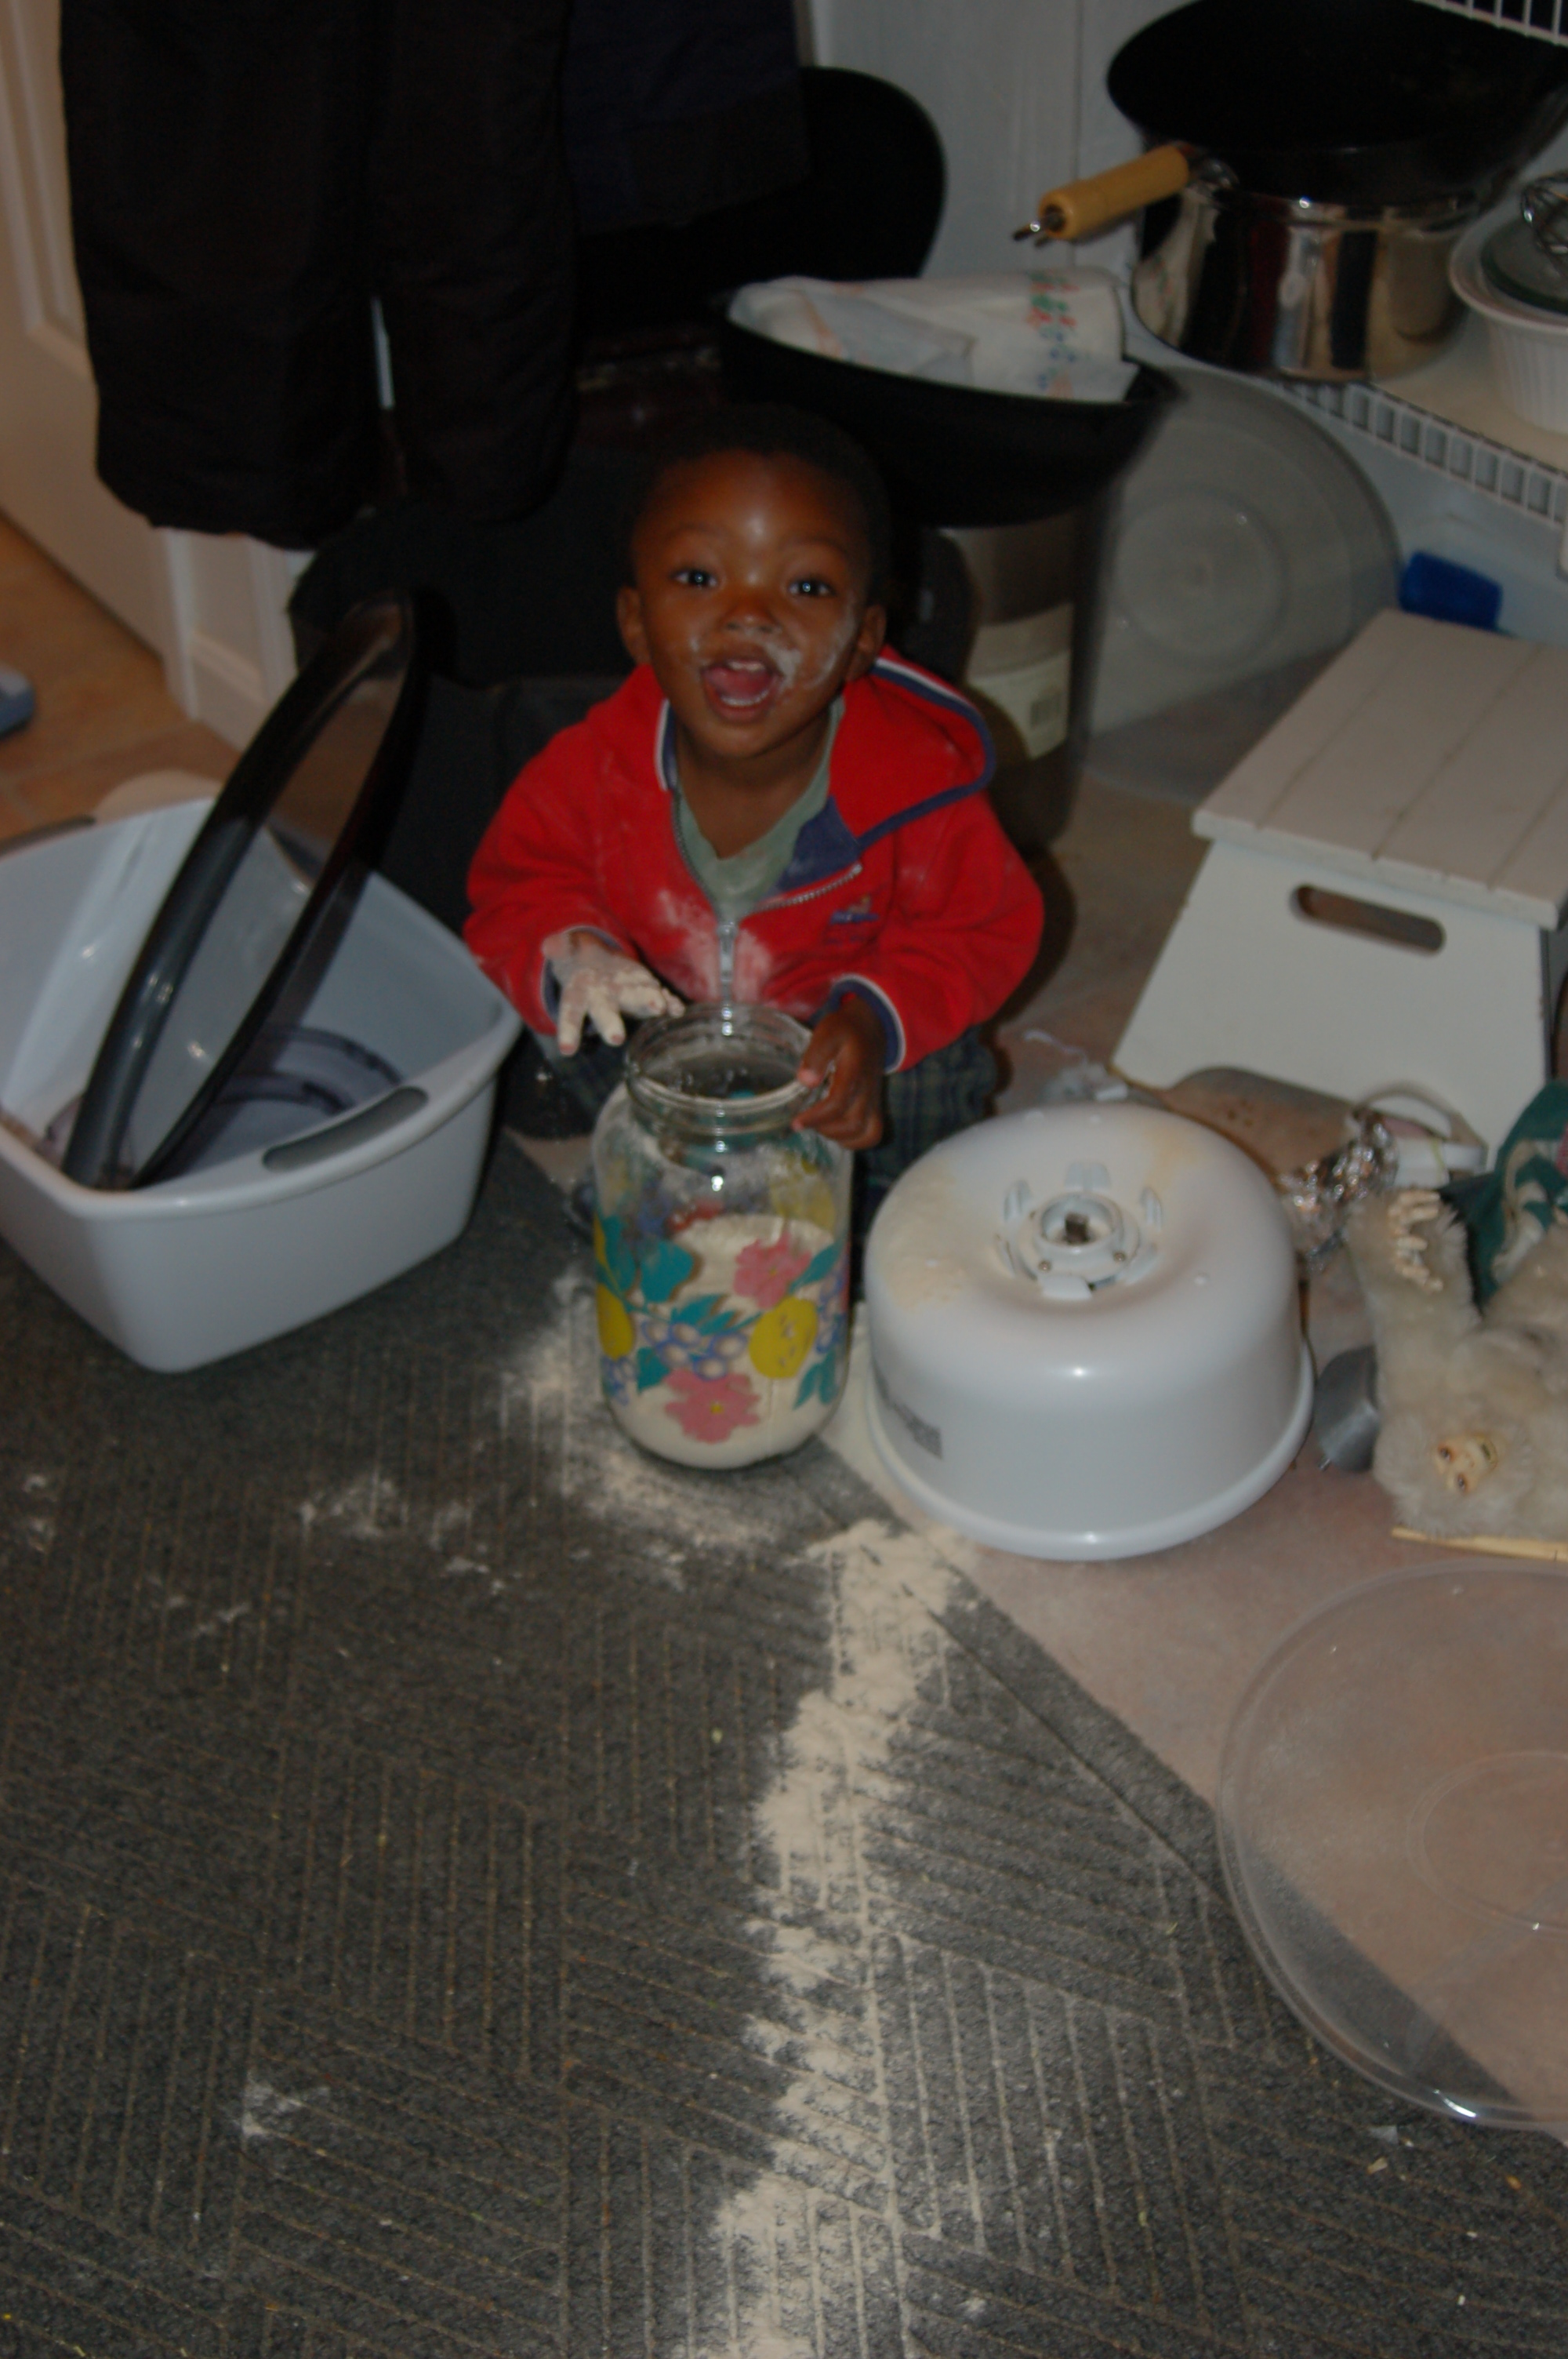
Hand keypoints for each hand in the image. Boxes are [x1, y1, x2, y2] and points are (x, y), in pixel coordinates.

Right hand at [542, 929, 682, 1053]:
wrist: (598, 965)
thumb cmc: (578, 961)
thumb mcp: (566, 951)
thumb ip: (561, 948)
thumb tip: (549, 945)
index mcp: (577, 998)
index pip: (570, 1016)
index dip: (569, 1033)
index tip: (567, 1049)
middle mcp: (603, 1005)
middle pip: (605, 1017)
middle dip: (611, 1027)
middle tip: (616, 1038)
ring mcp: (626, 1001)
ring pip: (635, 1005)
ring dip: (647, 1006)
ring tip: (660, 1007)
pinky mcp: (646, 993)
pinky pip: (658, 1000)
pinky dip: (669, 1004)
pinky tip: (677, 1007)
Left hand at [794, 996, 884, 1149]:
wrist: (872, 1029)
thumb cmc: (845, 1031)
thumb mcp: (827, 1032)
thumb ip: (816, 1054)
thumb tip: (805, 1080)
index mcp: (854, 1072)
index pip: (838, 1103)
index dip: (816, 1117)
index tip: (796, 1122)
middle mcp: (867, 1091)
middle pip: (853, 1124)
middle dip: (825, 1129)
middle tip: (805, 1122)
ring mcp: (874, 1101)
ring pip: (866, 1134)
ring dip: (839, 1137)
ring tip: (819, 1126)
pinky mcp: (875, 1107)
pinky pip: (872, 1134)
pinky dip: (854, 1141)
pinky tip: (835, 1131)